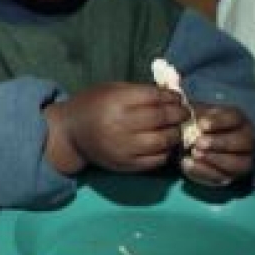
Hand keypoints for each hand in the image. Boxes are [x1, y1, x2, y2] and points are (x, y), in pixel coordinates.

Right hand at [45, 82, 189, 173]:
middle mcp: (120, 124)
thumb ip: (139, 91)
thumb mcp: (110, 90)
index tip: (178, 98)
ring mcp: (124, 147)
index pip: (154, 97)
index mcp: (115, 101)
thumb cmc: (91, 105)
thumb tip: (171, 95)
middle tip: (184, 113)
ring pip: (164, 140)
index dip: (171, 97)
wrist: (69, 134)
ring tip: (175, 128)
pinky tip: (164, 143)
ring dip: (176, 133)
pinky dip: (166, 151)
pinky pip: (157, 159)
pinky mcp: (127, 165)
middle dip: (179, 114)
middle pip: (162, 118)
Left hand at [181, 102, 254, 186]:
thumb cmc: (198, 123)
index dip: (219, 121)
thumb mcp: (196, 112)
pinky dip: (204, 172)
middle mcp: (245, 140)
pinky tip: (187, 164)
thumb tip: (176, 96)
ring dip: (215, 159)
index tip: (201, 124)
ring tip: (194, 154)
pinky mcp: (230, 176)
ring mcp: (241, 159)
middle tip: (198, 143)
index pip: (234, 118)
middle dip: (219, 143)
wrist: (199, 144)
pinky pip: (221, 177)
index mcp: (237, 120)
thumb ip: (190, 108)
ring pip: (237, 163)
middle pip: (241, 142)